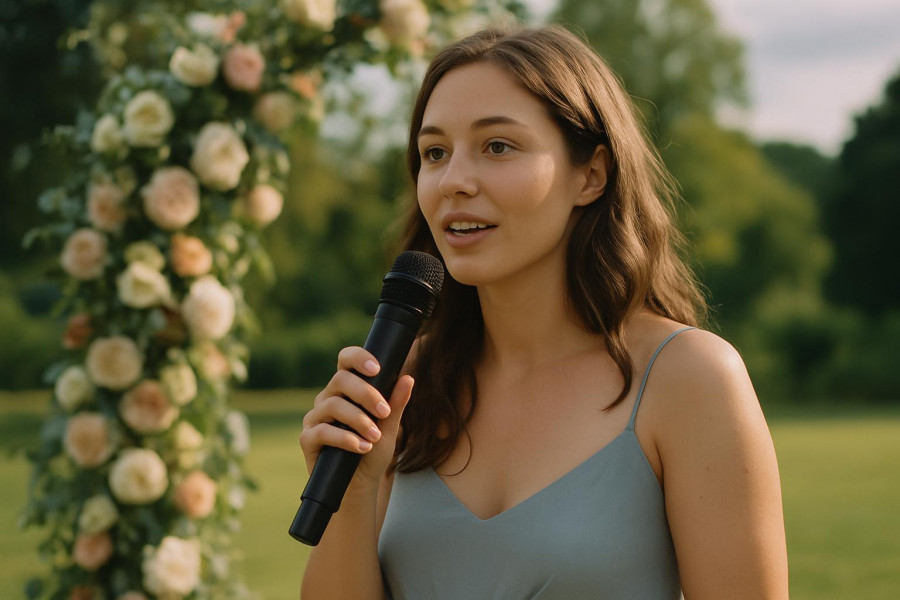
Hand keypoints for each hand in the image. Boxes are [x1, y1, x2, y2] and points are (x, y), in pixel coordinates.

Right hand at [299, 346, 413, 493]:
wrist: (360, 484)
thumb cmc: (373, 450)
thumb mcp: (389, 426)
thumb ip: (396, 403)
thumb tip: (408, 378)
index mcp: (346, 388)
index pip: (346, 360)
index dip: (358, 358)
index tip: (377, 369)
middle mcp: (328, 398)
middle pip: (340, 380)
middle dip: (366, 394)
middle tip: (384, 412)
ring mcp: (315, 417)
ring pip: (333, 405)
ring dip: (359, 420)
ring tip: (375, 437)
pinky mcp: (307, 438)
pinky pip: (322, 431)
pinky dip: (346, 439)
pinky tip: (362, 447)